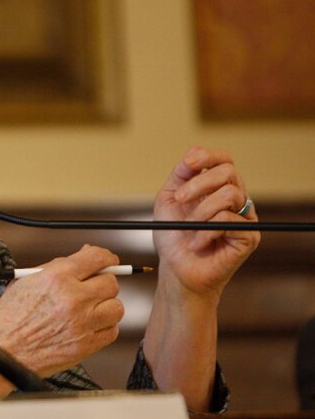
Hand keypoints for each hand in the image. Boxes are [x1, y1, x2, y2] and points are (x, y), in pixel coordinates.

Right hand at [0, 245, 124, 377]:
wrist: (3, 349)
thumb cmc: (10, 316)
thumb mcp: (27, 280)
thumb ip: (58, 266)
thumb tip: (84, 257)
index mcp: (56, 277)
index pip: (96, 258)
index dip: (106, 258)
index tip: (108, 261)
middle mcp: (73, 298)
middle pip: (110, 283)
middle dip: (102, 282)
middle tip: (92, 287)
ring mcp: (82, 323)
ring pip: (116, 307)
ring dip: (106, 305)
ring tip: (91, 308)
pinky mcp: (86, 345)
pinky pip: (111, 331)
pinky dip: (104, 326)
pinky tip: (89, 324)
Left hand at [153, 146, 260, 298]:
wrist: (176, 268)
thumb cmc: (172, 235)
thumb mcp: (169, 199)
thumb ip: (181, 175)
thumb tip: (194, 150)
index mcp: (217, 187)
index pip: (223, 160)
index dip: (207, 157)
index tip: (188, 164)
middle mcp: (235, 199)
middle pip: (229, 172)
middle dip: (199, 183)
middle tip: (180, 199)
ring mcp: (245, 217)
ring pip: (229, 194)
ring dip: (201, 211)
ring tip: (189, 228)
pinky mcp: (249, 236)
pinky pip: (229, 220)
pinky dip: (206, 231)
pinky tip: (197, 243)